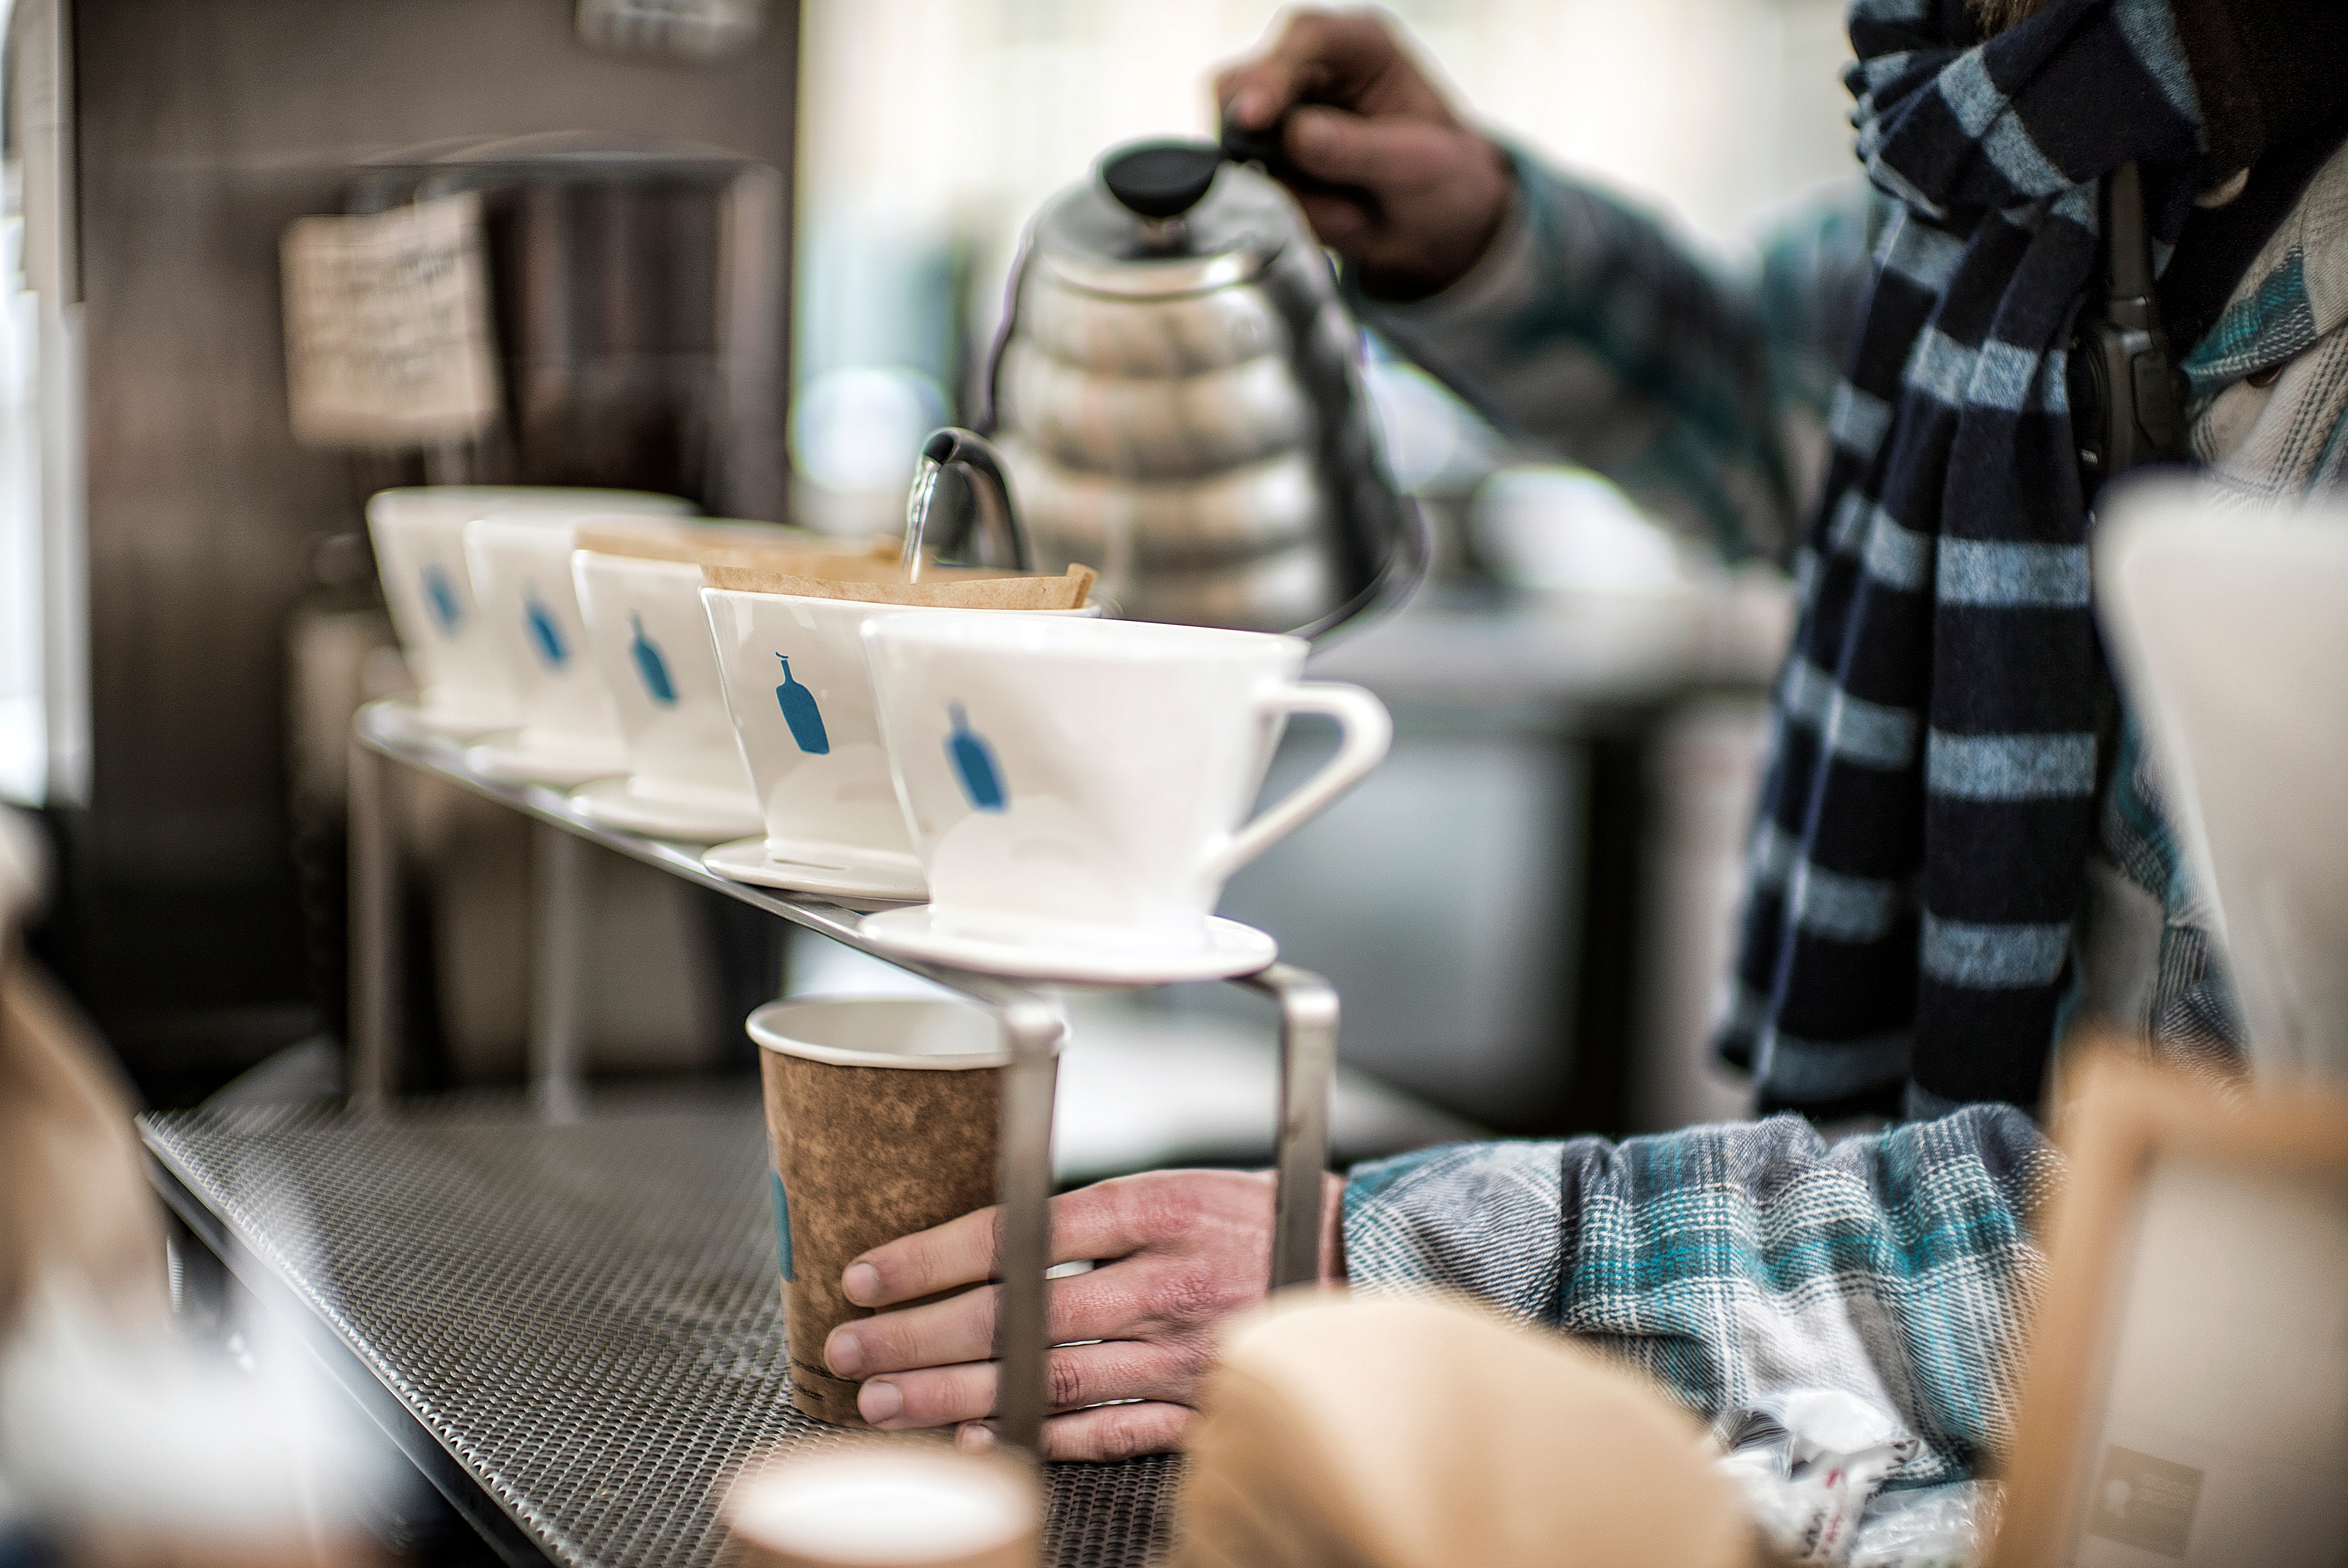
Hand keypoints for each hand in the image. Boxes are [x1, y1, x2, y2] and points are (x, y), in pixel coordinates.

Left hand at [821, 1169, 1345, 1461]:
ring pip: (1048, 1375)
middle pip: (1016, 1310)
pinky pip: (1109, 1427)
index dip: (931, 1257)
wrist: (1360, 1260)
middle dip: (920, 1334)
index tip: (867, 1274)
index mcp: (1153, 1206)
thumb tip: (990, 1240)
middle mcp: (1162, 1278)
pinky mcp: (1202, 1402)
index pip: (1015, 1230)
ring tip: (886, 1400)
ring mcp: (1182, 1348)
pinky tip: (981, 1441)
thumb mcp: (1177, 1184)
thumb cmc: (1254, 1218)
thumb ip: (1092, 1215)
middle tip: (851, 1348)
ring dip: (956, 1393)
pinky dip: (1040, 1435)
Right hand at [1214, 9, 1511, 300]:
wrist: (1442, 223)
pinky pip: (1253, 181)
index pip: (1305, 39)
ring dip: (1287, 187)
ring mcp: (1290, 112)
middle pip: (1247, 83)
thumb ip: (1357, 149)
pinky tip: (1339, 214)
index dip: (1271, 75)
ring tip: (1349, 211)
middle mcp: (1318, 69)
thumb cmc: (1444, 176)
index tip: (1254, 118)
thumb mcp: (1418, 165)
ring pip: (1239, 139)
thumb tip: (1298, 135)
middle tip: (1296, 186)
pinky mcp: (1274, 154)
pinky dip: (1292, 207)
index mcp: (1364, 46)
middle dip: (1263, 141)